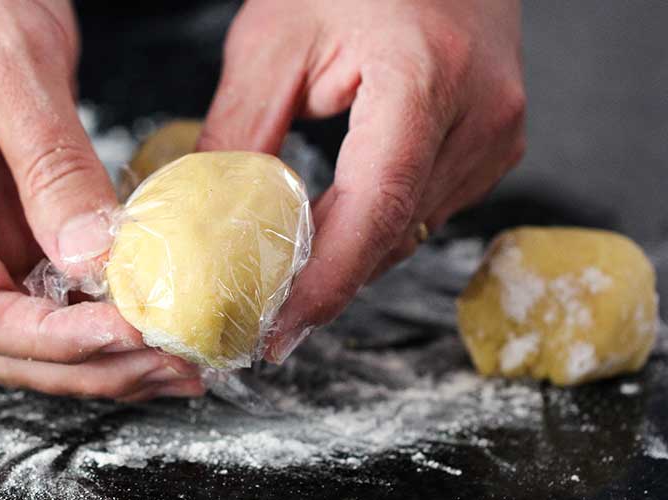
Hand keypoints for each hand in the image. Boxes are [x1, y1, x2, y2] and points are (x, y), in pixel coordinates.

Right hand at [0, 0, 202, 399]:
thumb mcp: (5, 62)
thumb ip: (47, 160)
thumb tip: (94, 260)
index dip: (54, 341)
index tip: (131, 333)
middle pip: (11, 343)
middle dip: (94, 366)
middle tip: (179, 362)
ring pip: (42, 327)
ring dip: (110, 354)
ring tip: (185, 357)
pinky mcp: (21, 217)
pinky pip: (65, 284)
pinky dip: (114, 309)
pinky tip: (163, 313)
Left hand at [199, 0, 525, 360]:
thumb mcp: (275, 38)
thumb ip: (241, 129)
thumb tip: (204, 216)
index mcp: (423, 77)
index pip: (375, 205)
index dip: (325, 281)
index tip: (278, 331)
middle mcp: (479, 115)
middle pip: (392, 230)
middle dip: (323, 281)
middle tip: (259, 316)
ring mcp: (496, 134)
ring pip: (410, 230)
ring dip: (347, 256)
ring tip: (281, 276)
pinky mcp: (494, 145)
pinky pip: (426, 209)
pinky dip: (373, 228)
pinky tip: (329, 230)